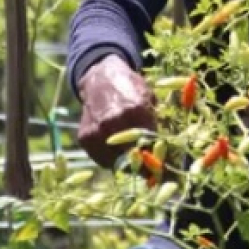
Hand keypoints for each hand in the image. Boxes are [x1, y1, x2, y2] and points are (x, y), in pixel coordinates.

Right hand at [77, 54, 157, 168]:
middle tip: (147, 169)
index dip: (155, 157)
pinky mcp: (85, 137)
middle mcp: (114, 121)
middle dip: (141, 164)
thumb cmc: (129, 87)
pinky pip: (101, 158)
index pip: (149, 145)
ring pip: (116, 162)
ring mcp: (97, 130)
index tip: (159, 165)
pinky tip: (117, 155)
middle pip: (133, 156)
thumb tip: (163, 147)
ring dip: (125, 166)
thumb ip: (154, 120)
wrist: (100, 78)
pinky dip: (110, 160)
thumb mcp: (148, 97)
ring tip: (132, 163)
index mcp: (136, 110)